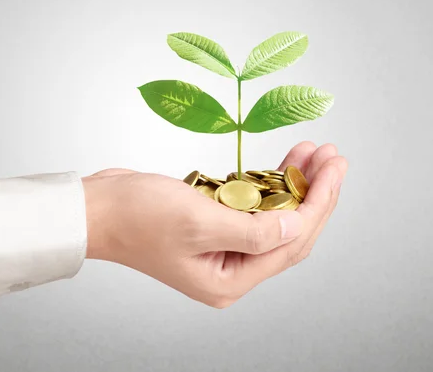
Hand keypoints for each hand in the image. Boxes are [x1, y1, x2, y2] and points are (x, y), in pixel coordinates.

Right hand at [82, 141, 347, 307]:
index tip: (334, 169)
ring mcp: (222, 246)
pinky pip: (252, 204)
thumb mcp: (201, 221)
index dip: (318, 203)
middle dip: (313, 192)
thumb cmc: (138, 217)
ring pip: (274, 215)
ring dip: (294, 183)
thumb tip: (298, 226)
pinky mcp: (214, 223)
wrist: (98, 207)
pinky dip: (268, 183)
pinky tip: (283, 163)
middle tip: (332, 156)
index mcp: (229, 279)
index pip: (291, 242)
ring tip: (313, 152)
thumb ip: (254, 229)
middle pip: (289, 230)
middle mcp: (230, 268)